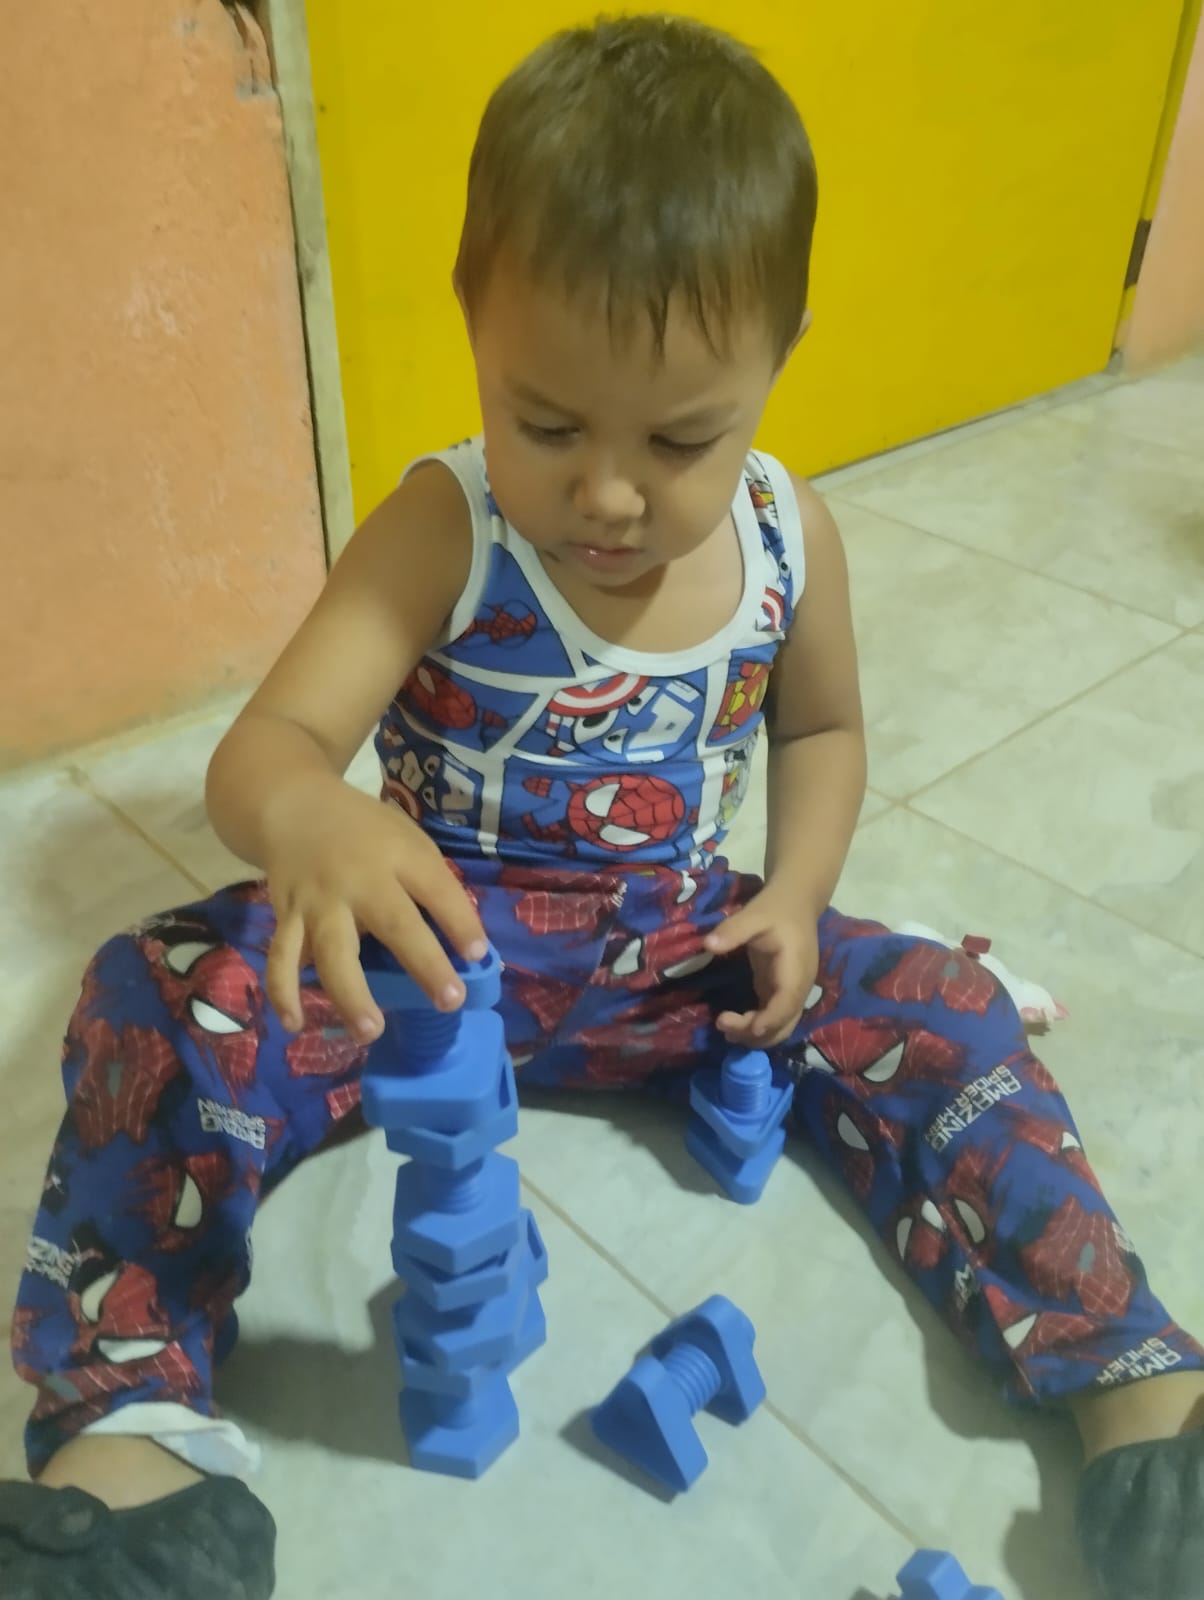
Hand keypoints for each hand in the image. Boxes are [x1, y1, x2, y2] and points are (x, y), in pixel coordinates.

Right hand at [262, 774, 486, 1042]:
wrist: (293, 807)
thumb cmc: (365, 832)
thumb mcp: (407, 839)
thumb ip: (430, 884)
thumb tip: (463, 942)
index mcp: (398, 855)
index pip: (436, 889)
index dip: (460, 921)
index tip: (478, 954)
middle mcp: (359, 879)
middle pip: (393, 923)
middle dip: (424, 964)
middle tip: (450, 1001)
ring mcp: (319, 901)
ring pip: (332, 952)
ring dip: (351, 995)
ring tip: (370, 1031)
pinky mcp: (286, 917)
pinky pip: (280, 958)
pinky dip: (283, 992)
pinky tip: (294, 1024)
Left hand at [704, 885, 818, 1046]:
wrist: (796, 903)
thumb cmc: (776, 909)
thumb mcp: (754, 914)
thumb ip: (733, 929)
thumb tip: (708, 945)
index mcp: (796, 970)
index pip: (787, 1003)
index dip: (770, 1020)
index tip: (747, 1028)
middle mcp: (799, 988)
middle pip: (784, 1024)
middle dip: (756, 1033)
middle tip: (722, 1024)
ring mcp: (792, 993)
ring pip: (780, 1027)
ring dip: (755, 1035)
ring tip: (724, 1028)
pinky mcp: (781, 992)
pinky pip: (773, 1019)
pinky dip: (756, 1027)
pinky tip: (734, 1024)